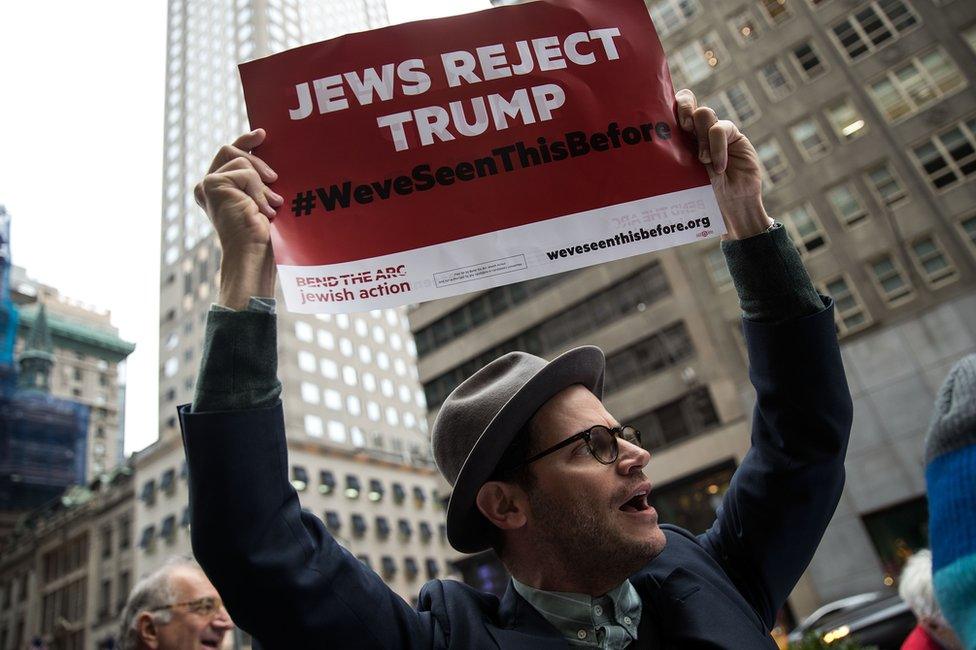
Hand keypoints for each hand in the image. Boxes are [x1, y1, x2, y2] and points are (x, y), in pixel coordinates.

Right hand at [194, 129, 284, 308]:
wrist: (254, 255)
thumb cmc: (264, 237)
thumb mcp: (263, 200)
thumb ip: (259, 180)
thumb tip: (269, 154)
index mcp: (218, 191)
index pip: (228, 155)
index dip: (244, 142)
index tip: (262, 134)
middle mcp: (207, 188)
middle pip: (230, 150)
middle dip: (257, 161)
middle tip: (275, 180)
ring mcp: (207, 185)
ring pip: (241, 161)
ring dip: (261, 184)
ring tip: (269, 206)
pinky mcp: (212, 184)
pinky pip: (245, 172)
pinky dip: (258, 190)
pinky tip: (261, 210)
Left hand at [675, 89, 772, 239]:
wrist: (727, 207)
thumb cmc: (697, 197)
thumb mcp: (677, 176)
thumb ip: (668, 158)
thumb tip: (643, 147)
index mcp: (675, 138)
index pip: (668, 110)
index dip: (666, 105)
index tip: (662, 119)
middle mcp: (693, 130)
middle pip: (686, 101)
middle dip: (683, 108)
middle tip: (684, 127)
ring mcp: (712, 130)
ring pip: (704, 114)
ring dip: (702, 137)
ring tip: (703, 161)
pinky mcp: (732, 135)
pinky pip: (721, 129)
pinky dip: (718, 147)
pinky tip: (718, 166)